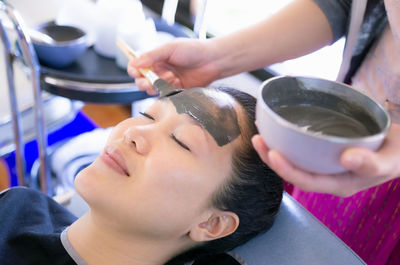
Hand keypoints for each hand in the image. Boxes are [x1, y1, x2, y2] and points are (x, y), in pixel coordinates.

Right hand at [127, 38, 219, 94]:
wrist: (213, 60)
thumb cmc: (193, 50)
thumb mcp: (170, 48)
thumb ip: (152, 55)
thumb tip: (134, 62)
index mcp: (155, 58)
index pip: (137, 66)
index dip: (134, 70)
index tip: (137, 72)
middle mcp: (159, 70)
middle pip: (141, 81)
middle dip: (144, 82)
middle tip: (153, 80)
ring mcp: (167, 82)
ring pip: (152, 90)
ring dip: (158, 86)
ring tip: (171, 77)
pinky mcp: (176, 91)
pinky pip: (165, 95)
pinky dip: (168, 91)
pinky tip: (178, 83)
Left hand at [252, 123, 399, 196]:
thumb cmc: (398, 154)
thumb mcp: (391, 159)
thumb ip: (372, 163)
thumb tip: (347, 158)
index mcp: (340, 184)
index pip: (307, 181)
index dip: (287, 170)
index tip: (273, 153)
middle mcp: (327, 177)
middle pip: (293, 171)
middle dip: (272, 158)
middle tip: (258, 139)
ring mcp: (324, 166)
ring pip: (294, 160)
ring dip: (275, 148)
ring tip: (260, 132)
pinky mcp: (323, 153)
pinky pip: (301, 149)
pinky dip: (287, 139)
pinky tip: (277, 126)